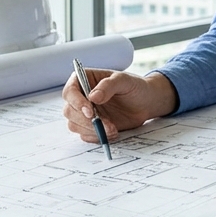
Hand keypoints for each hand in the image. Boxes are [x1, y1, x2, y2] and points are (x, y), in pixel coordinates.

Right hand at [62, 70, 178, 144]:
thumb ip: (108, 86)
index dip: (76, 102)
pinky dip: (97, 137)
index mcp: (84, 80)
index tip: (90, 111)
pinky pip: (85, 135)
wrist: (146, 103)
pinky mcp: (90, 126)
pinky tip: (112, 132)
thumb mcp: (124, 80)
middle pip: (69, 111)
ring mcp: (84, 113)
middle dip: (85, 120)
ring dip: (92, 130)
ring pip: (74, 125)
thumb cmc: (135, 87)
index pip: (70, 91)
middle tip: (104, 124)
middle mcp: (81, 97)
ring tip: (113, 129)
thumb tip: (92, 97)